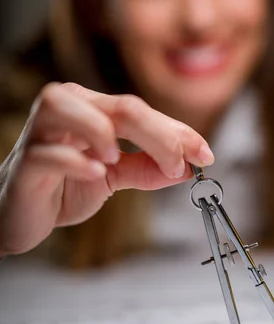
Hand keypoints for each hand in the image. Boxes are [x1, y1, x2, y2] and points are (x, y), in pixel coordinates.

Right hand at [0, 82, 213, 255]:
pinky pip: (47, 153)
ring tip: (119, 159)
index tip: (205, 153)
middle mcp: (65, 110)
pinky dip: (74, 161)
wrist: (20, 216)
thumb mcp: (113, 177)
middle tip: (181, 162)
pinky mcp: (24, 163)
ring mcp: (40, 133)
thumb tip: (188, 167)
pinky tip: (95, 173)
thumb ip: (146, 168)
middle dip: (159, 134)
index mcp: (89, 108)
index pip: (139, 109)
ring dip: (103, 131)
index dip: (177, 131)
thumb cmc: (61, 188)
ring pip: (68, 108)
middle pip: (118, 107)